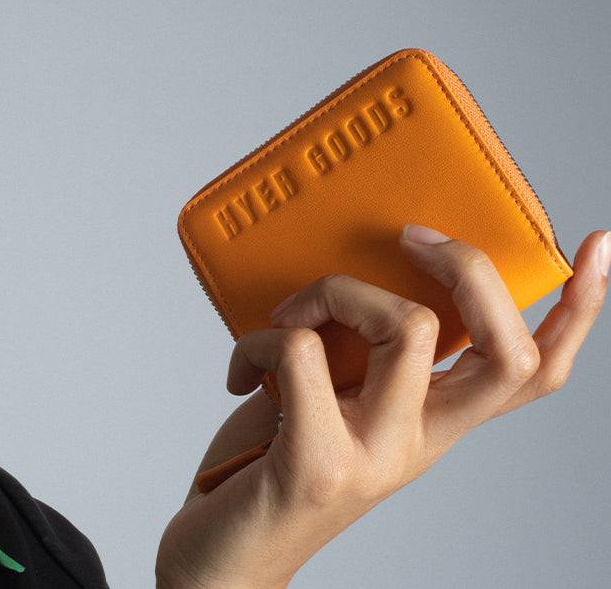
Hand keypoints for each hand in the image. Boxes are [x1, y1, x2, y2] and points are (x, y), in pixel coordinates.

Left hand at [156, 227, 608, 588]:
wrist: (223, 568)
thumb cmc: (270, 468)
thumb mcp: (332, 399)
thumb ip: (358, 347)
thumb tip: (356, 262)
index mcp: (433, 422)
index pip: (533, 373)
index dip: (578, 312)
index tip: (594, 246)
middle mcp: (419, 442)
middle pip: (507, 352)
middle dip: (469, 270)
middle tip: (412, 240)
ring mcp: (375, 457)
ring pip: (407, 327)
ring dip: (336, 292)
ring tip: (289, 318)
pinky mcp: (317, 465)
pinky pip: (303, 353)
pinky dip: (261, 340)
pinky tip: (240, 371)